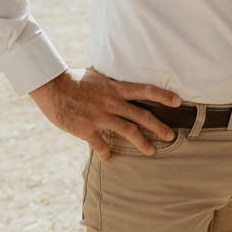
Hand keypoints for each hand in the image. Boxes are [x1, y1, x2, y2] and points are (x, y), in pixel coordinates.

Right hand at [31, 66, 181, 161]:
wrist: (54, 88)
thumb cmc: (75, 79)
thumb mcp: (98, 74)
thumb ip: (111, 80)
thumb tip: (120, 75)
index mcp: (116, 87)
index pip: (145, 90)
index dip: (163, 96)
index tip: (178, 102)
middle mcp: (112, 102)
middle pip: (141, 115)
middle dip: (159, 126)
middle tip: (171, 136)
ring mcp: (101, 117)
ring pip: (128, 131)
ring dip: (142, 143)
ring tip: (151, 151)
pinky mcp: (88, 130)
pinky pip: (102, 146)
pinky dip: (107, 153)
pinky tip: (109, 157)